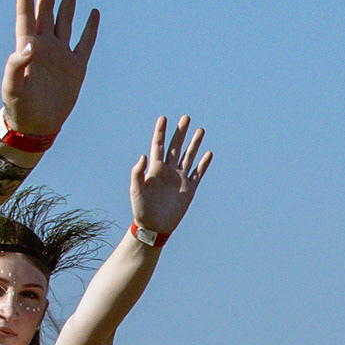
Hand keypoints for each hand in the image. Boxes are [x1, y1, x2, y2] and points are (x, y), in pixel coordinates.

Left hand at [0, 0, 99, 144]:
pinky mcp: (76, 67)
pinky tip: (94, 13)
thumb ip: (16, 67)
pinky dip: (90, 28)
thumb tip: (26, 47)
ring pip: (66, 21)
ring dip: (69, 1)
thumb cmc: (18, 107)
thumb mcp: (12, 88)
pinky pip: (85, 43)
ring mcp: (61, 55)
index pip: (27, 14)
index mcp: (27, 47)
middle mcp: (45, 46)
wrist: (36, 125)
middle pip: (47, 10)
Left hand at [130, 116, 212, 242]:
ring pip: (189, 157)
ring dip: (194, 144)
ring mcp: (180, 179)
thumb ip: (138, 173)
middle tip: (186, 118)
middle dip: (180, 132)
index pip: (158, 145)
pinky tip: (208, 154)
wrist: (154, 226)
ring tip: (200, 130)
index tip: (163, 118)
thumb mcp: (136, 190)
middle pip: (176, 147)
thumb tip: (143, 155)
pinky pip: (198, 173)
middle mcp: (168, 170)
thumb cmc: (141, 208)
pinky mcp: (189, 189)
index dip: (160, 131)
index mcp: (155, 168)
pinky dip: (203, 164)